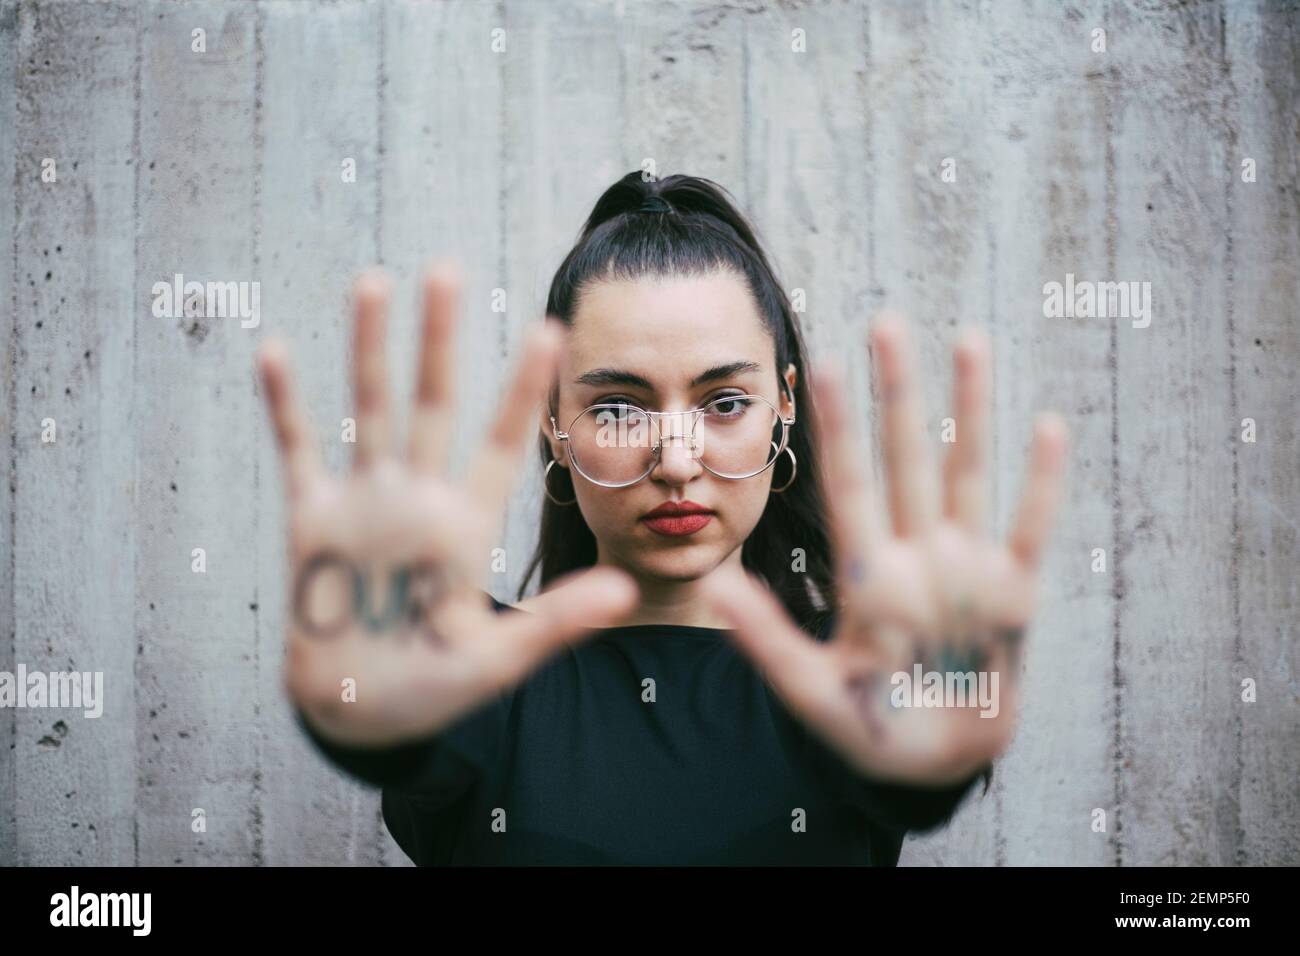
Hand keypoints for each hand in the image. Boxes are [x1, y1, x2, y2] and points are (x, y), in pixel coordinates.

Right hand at [257, 263, 637, 746]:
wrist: (362, 712)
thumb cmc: (435, 688)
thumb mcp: (499, 659)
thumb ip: (558, 621)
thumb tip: (626, 591)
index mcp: (467, 524)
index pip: (502, 443)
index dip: (522, 390)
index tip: (549, 329)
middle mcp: (419, 499)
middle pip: (433, 405)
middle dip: (439, 341)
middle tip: (448, 270)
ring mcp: (365, 504)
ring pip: (370, 410)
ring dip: (368, 348)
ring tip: (374, 282)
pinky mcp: (313, 521)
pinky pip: (298, 452)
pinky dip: (284, 406)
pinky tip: (274, 351)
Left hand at [701, 315, 1066, 785]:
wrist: (928, 766)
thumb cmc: (866, 727)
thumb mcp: (812, 688)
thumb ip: (768, 639)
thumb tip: (713, 587)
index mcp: (865, 572)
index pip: (846, 482)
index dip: (837, 425)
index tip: (817, 365)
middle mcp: (914, 554)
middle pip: (904, 458)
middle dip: (896, 392)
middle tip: (886, 321)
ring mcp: (965, 568)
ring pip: (966, 472)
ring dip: (969, 410)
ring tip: (968, 339)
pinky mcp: (1013, 594)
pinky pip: (1030, 528)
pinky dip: (1041, 482)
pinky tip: (1048, 425)